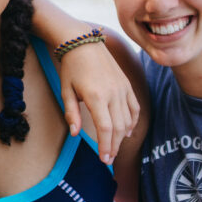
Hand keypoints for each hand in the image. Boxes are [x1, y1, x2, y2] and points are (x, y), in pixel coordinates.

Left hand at [58, 39, 137, 163]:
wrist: (84, 42)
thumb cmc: (71, 67)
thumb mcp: (66, 90)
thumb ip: (71, 113)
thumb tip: (75, 134)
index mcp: (96, 96)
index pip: (106, 128)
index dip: (106, 146)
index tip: (104, 159)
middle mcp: (113, 93)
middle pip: (119, 128)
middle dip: (114, 146)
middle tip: (109, 159)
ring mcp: (122, 88)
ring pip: (128, 120)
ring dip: (123, 137)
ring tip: (115, 148)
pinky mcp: (127, 84)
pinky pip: (135, 107)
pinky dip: (133, 121)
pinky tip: (127, 132)